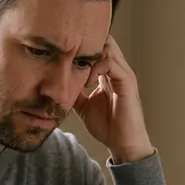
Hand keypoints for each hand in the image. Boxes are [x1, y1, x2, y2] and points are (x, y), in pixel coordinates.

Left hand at [73, 34, 154, 163]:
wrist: (123, 144)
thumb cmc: (107, 126)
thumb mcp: (82, 105)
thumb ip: (74, 92)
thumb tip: (56, 86)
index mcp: (108, 73)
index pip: (97, 47)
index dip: (80, 48)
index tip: (62, 58)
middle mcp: (118, 69)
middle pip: (103, 40)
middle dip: (84, 46)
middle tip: (69, 62)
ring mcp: (124, 74)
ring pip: (107, 47)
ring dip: (89, 57)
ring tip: (79, 74)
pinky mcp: (127, 83)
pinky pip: (112, 63)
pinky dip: (97, 67)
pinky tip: (87, 82)